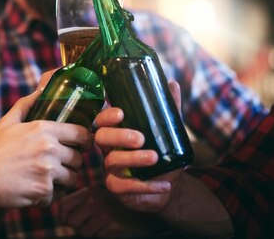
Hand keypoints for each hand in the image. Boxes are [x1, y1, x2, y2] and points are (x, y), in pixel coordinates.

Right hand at [0, 71, 91, 207]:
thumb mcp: (8, 122)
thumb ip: (26, 105)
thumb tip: (40, 91)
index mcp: (45, 129)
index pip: (82, 134)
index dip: (85, 141)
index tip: (81, 146)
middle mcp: (50, 149)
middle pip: (79, 158)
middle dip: (71, 163)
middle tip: (59, 165)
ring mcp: (48, 170)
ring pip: (72, 178)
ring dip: (63, 180)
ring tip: (47, 178)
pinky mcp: (43, 190)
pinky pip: (56, 194)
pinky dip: (47, 195)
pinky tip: (33, 189)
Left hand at [60, 186, 169, 236]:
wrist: (148, 211)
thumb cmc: (121, 206)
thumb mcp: (102, 197)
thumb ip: (84, 202)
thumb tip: (62, 214)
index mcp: (91, 191)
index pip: (63, 205)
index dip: (63, 216)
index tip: (70, 220)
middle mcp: (95, 200)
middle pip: (70, 220)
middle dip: (78, 226)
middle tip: (91, 224)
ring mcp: (104, 213)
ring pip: (84, 231)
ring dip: (92, 232)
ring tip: (105, 225)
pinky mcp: (112, 226)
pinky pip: (98, 237)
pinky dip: (104, 235)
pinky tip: (113, 228)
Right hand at [93, 81, 182, 212]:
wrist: (170, 186)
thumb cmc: (163, 154)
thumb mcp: (167, 132)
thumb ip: (169, 110)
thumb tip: (172, 84)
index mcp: (117, 131)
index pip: (102, 119)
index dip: (107, 115)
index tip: (121, 113)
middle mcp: (109, 148)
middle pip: (101, 138)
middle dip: (119, 136)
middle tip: (140, 138)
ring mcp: (111, 169)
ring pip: (112, 162)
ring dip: (134, 159)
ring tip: (154, 158)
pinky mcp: (117, 188)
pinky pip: (123, 187)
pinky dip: (145, 186)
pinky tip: (164, 184)